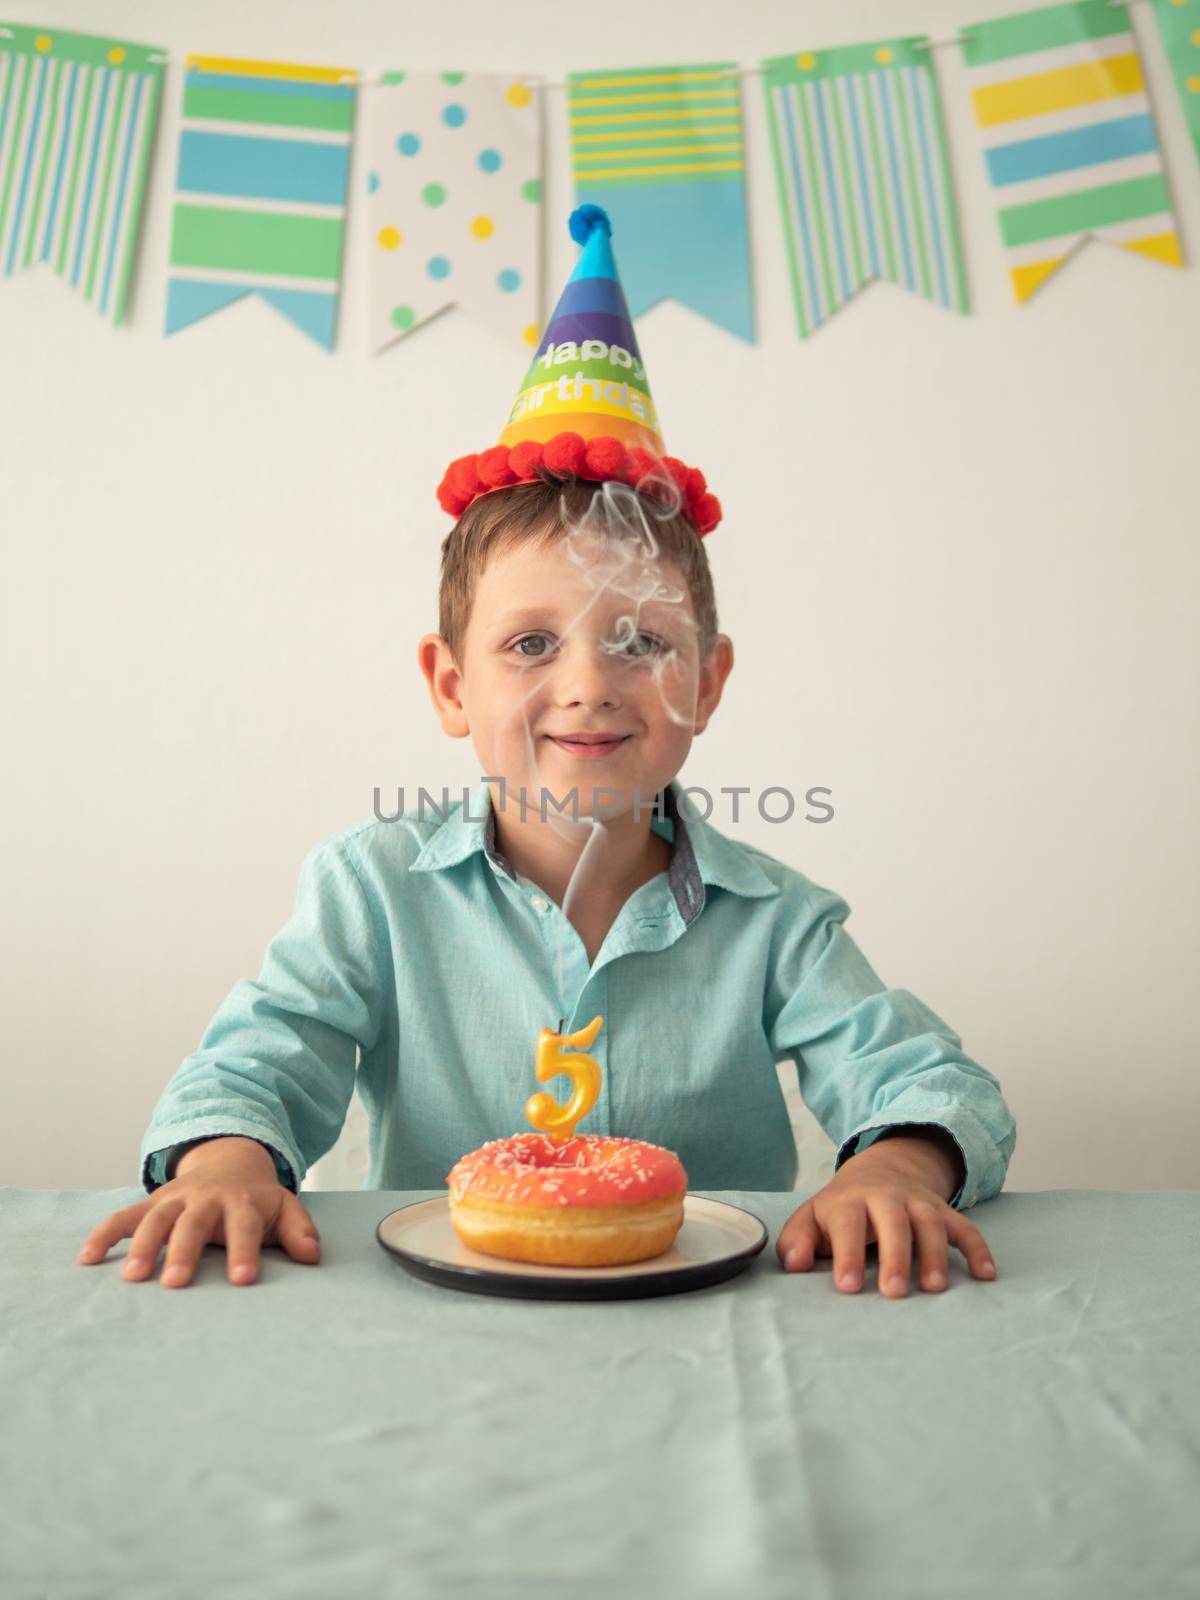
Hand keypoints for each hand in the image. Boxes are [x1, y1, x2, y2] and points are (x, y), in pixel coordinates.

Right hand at [75, 1136, 321, 1287]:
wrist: (231, 1160)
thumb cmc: (257, 1199)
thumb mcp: (285, 1208)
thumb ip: (299, 1232)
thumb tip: (312, 1257)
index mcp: (244, 1202)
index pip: (246, 1228)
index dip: (244, 1252)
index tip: (242, 1280)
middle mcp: (207, 1199)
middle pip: (194, 1224)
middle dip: (184, 1252)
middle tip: (174, 1283)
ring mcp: (176, 1199)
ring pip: (156, 1219)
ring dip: (142, 1246)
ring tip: (131, 1278)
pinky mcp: (153, 1203)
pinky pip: (124, 1216)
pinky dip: (104, 1233)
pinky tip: (86, 1258)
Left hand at [776, 1132, 997, 1296]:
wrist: (880, 1169)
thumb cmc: (842, 1208)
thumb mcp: (812, 1218)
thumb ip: (798, 1241)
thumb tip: (794, 1266)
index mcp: (850, 1201)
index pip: (848, 1225)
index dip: (847, 1255)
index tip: (847, 1287)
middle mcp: (887, 1198)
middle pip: (894, 1222)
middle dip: (896, 1256)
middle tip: (894, 1293)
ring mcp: (919, 1203)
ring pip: (931, 1223)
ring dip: (935, 1254)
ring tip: (935, 1289)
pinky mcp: (944, 1212)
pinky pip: (965, 1228)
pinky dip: (978, 1249)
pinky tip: (986, 1275)